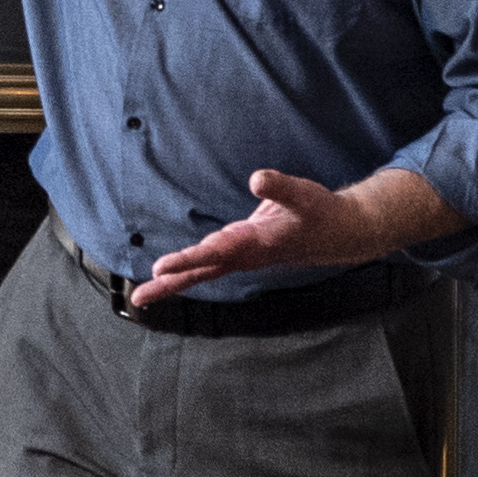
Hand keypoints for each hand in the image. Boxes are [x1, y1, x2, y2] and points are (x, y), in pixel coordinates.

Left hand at [130, 164, 449, 308]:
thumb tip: (256, 178)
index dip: (188, 259)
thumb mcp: (304, 195)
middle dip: (170, 284)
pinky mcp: (243, 250)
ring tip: (143, 295)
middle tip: (138, 298)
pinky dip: (189, 269)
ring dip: (174, 280)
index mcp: (255, 243)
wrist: (339, 235)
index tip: (160, 268)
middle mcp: (244, 254)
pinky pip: (209, 263)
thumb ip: (280, 187)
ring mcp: (242, 255)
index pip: (215, 253)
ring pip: (203, 269)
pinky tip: (171, 275)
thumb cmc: (320, 213)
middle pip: (201, 271)